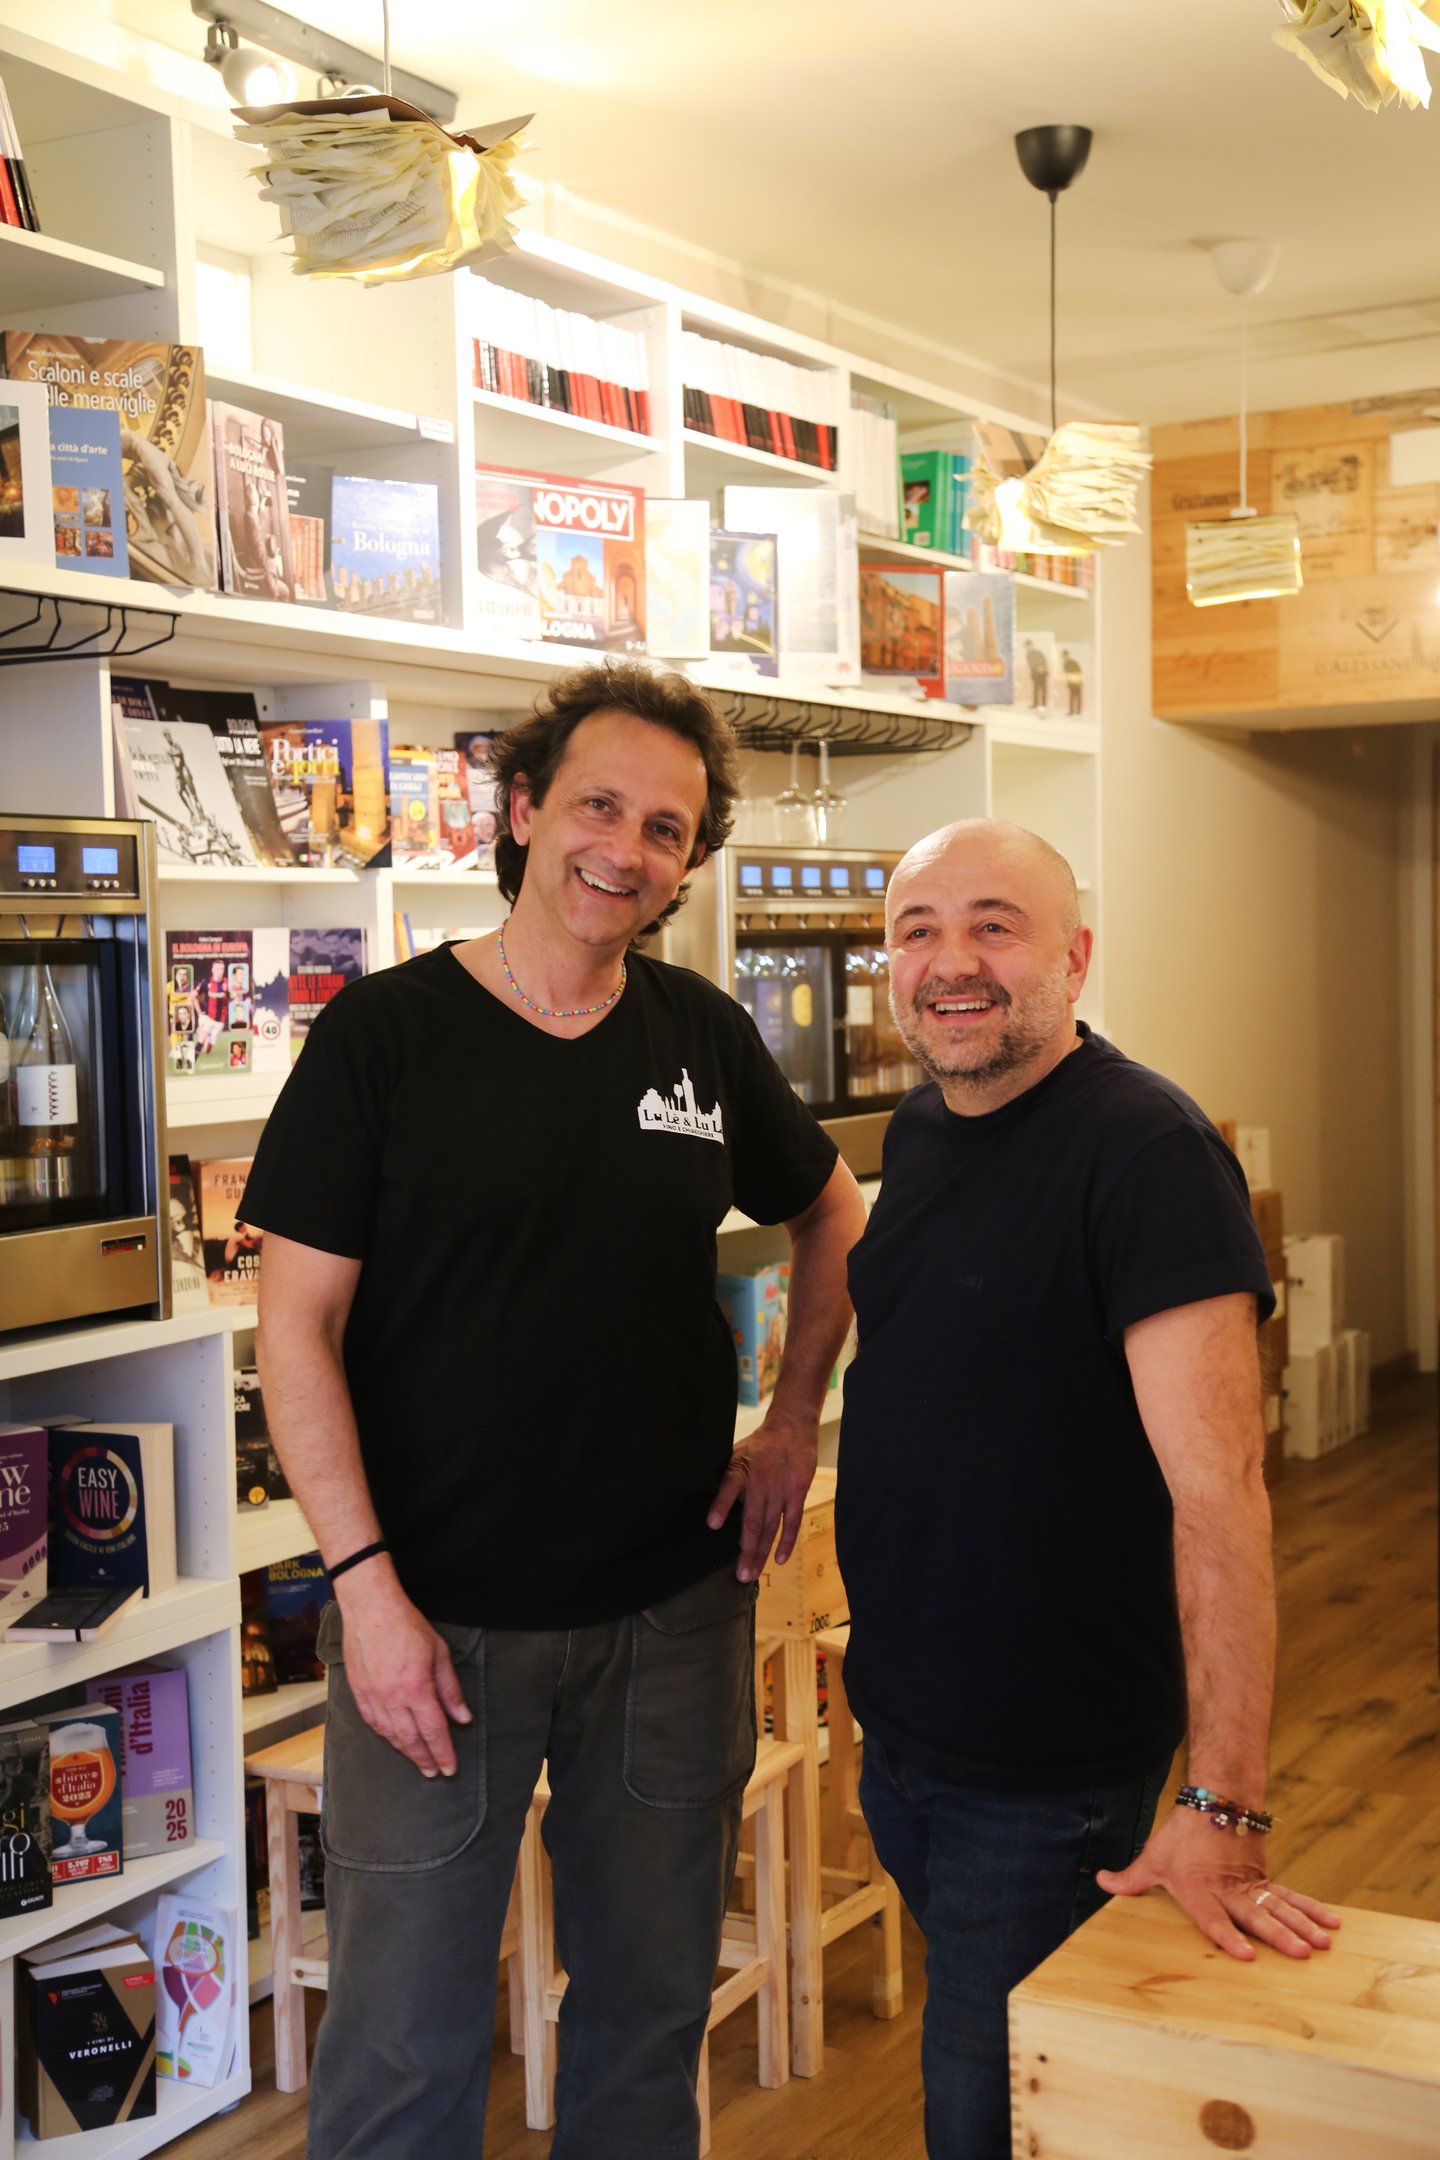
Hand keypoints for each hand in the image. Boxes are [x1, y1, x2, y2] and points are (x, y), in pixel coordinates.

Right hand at [334, 1573, 471, 1778]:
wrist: (370, 1609)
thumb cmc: (407, 1626)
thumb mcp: (439, 1653)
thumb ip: (450, 1689)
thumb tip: (461, 1718)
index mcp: (416, 1687)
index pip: (433, 1730)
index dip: (443, 1752)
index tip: (450, 1768)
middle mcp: (392, 1697)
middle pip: (411, 1739)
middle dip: (425, 1758)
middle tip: (435, 1772)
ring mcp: (372, 1697)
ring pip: (390, 1735)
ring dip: (405, 1751)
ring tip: (418, 1761)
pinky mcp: (358, 1692)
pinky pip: (373, 1723)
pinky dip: (386, 1736)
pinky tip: (393, 1741)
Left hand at [707, 1405, 817, 1582]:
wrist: (791, 1427)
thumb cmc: (759, 1444)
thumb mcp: (736, 1454)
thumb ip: (727, 1478)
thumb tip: (706, 1500)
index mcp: (741, 1470)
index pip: (729, 1487)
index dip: (721, 1505)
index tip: (714, 1525)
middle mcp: (761, 1482)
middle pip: (753, 1521)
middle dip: (746, 1550)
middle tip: (740, 1575)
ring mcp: (780, 1489)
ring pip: (770, 1527)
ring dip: (762, 1552)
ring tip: (753, 1573)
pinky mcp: (797, 1493)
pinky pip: (792, 1522)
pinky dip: (786, 1541)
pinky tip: (780, 1559)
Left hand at [1096, 1808, 1340, 1960]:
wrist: (1214, 1801)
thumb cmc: (1180, 1835)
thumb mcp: (1153, 1857)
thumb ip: (1131, 1878)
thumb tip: (1099, 1881)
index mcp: (1199, 1890)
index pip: (1213, 1919)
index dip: (1228, 1937)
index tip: (1247, 1956)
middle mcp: (1228, 1890)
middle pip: (1256, 1915)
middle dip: (1279, 1935)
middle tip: (1301, 1953)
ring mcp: (1250, 1884)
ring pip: (1280, 1906)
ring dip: (1303, 1924)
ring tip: (1324, 1943)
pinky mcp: (1264, 1878)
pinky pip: (1290, 1896)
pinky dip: (1311, 1908)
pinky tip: (1331, 1922)